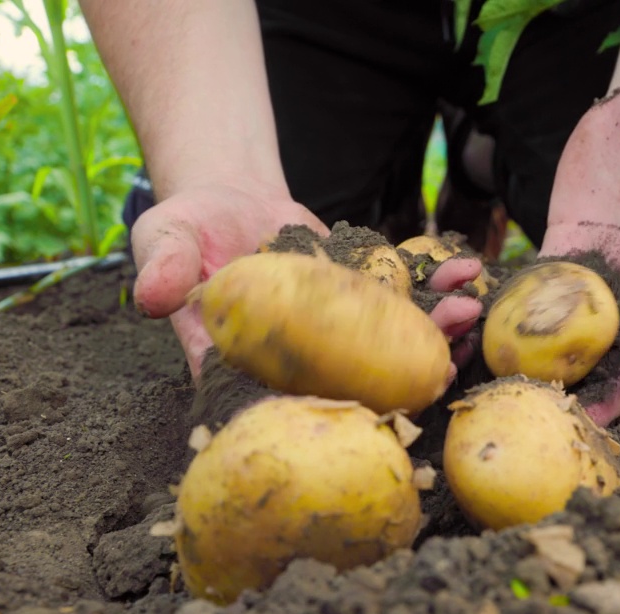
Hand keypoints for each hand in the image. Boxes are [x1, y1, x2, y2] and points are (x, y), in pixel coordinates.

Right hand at [131, 181, 484, 378]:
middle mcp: (300, 357)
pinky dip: (437, 284)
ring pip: (392, 342)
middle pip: (356, 380)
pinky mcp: (363, 294)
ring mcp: (337, 328)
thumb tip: (150, 299)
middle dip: (402, 378)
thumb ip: (163, 269)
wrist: (227, 195)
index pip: (287, 401)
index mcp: (249, 365)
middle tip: (442, 369)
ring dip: (433, 330)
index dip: (330, 412)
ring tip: (467, 310)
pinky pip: (405, 295)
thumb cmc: (187, 227)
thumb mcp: (165, 239)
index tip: (370, 412)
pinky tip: (469, 270)